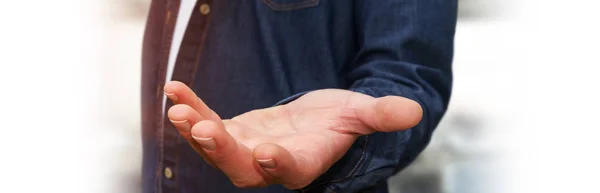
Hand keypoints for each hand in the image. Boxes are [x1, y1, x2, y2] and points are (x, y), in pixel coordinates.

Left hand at [163, 81, 421, 188]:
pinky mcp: (233, 131)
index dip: (278, 164)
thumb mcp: (361, 113)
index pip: (291, 170)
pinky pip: (207, 120)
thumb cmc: (342, 121)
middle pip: (242, 168)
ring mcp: (247, 149)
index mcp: (305, 162)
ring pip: (217, 148)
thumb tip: (414, 111)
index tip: (264, 152)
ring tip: (178, 108)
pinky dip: (192, 106)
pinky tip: (174, 87)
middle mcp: (271, 163)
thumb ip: (381, 114)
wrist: (316, 123)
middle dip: (222, 152)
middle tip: (203, 130)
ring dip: (197, 129)